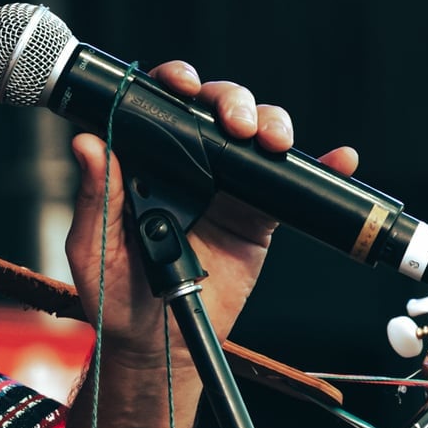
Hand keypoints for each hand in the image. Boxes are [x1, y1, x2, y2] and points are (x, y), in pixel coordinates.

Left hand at [65, 59, 360, 354]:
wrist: (159, 343)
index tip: (183, 86)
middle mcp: (187, 163)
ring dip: (271, 124)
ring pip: (255, 136)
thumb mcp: (95, 246)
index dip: (175, 83)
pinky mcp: (258, 214)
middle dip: (232, 100)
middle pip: (216, 108)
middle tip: (237, 124)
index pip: (161, 105)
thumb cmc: (116, 295)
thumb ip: (95, 196)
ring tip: (274, 143)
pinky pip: (289, 184)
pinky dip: (320, 169)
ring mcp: (227, 185)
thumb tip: (88, 144)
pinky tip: (338, 160)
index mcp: (144, 160)